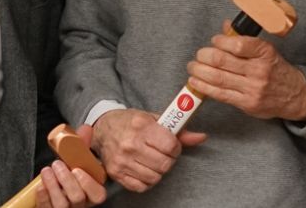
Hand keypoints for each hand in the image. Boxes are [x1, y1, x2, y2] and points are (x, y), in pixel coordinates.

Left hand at [36, 145, 108, 207]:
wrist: (52, 192)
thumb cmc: (68, 176)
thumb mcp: (77, 162)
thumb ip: (82, 147)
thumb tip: (85, 129)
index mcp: (91, 193)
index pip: (98, 195)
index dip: (88, 183)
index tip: (77, 169)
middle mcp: (80, 204)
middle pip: (78, 198)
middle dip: (66, 179)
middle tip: (58, 164)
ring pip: (62, 204)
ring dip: (53, 185)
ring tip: (47, 171)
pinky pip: (47, 207)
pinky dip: (43, 195)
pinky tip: (40, 184)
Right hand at [90, 108, 205, 191]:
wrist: (104, 129)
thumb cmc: (131, 123)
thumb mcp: (154, 119)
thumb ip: (178, 131)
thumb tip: (201, 137)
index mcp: (141, 126)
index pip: (170, 146)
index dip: (175, 148)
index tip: (171, 146)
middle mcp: (130, 144)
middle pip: (164, 164)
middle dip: (169, 160)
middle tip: (163, 154)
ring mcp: (122, 161)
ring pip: (154, 177)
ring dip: (158, 171)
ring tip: (153, 161)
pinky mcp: (116, 173)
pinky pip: (141, 186)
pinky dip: (147, 180)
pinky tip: (144, 169)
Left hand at [186, 28, 305, 120]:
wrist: (295, 96)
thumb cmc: (277, 70)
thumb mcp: (267, 51)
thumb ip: (245, 40)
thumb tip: (225, 26)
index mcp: (265, 53)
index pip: (238, 44)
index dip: (221, 41)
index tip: (214, 40)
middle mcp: (259, 70)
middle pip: (223, 61)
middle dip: (204, 56)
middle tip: (199, 54)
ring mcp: (252, 89)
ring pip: (218, 78)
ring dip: (200, 71)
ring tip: (192, 67)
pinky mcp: (246, 103)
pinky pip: (220, 94)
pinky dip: (204, 87)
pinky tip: (195, 81)